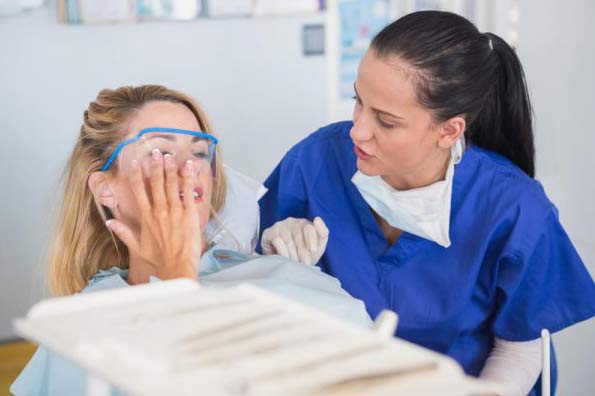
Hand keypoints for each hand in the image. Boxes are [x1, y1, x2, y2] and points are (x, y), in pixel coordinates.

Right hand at [106, 150, 200, 280]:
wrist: (177, 268)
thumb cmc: (159, 260)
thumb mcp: (137, 248)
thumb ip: (124, 233)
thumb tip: (110, 222)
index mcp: (146, 217)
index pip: (138, 191)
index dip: (135, 174)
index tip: (134, 162)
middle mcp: (159, 211)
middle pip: (155, 183)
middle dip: (155, 166)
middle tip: (155, 151)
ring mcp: (175, 211)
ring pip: (170, 184)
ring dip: (170, 168)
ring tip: (169, 155)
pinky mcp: (189, 214)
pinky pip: (188, 192)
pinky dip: (188, 178)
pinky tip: (189, 166)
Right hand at [261, 217, 328, 264]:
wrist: (287, 265)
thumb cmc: (305, 254)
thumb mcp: (318, 246)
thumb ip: (322, 232)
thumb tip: (317, 219)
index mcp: (306, 224)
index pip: (310, 227)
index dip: (312, 239)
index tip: (313, 250)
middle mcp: (292, 222)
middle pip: (299, 236)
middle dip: (303, 253)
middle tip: (304, 264)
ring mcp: (280, 226)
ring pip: (288, 240)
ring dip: (293, 255)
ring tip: (294, 263)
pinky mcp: (268, 233)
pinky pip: (277, 241)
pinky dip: (283, 252)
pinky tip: (284, 258)